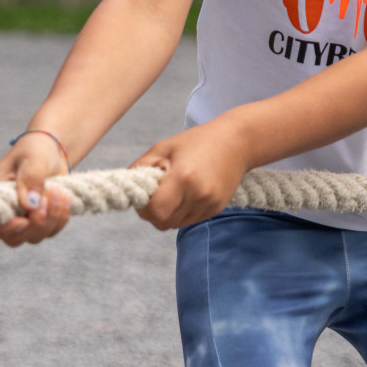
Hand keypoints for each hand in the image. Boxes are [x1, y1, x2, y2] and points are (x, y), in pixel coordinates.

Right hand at [0, 132, 72, 245]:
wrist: (51, 149)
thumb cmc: (35, 149)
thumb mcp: (33, 159)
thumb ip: (31, 179)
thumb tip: (31, 205)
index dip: (4, 230)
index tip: (23, 220)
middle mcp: (6, 211)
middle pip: (13, 238)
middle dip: (35, 224)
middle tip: (48, 198)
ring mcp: (23, 218)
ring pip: (34, 237)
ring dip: (51, 220)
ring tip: (59, 192)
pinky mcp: (40, 220)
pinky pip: (50, 231)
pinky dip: (61, 218)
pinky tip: (65, 198)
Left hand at [132, 119, 251, 230]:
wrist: (237, 142)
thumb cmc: (196, 141)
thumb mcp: (164, 147)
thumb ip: (141, 167)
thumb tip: (129, 186)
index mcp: (182, 177)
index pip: (155, 211)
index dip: (144, 207)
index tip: (144, 195)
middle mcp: (198, 194)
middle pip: (164, 223)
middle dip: (154, 213)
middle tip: (155, 195)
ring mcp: (210, 204)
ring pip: (176, 225)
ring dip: (169, 213)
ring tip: (174, 191)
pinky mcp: (217, 208)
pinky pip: (190, 220)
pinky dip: (183, 212)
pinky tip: (187, 193)